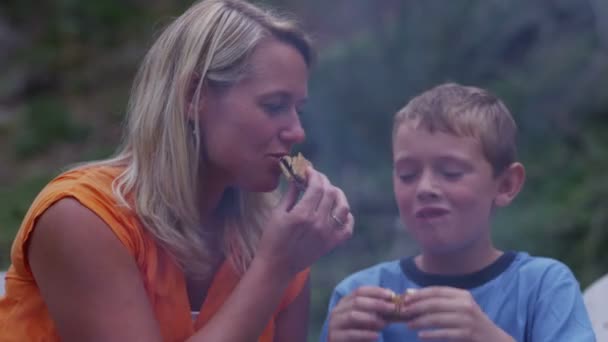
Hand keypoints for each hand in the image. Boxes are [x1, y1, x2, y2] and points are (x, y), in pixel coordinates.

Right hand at [256, 166, 353, 277]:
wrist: (277, 266)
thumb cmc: (272, 239)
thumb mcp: (277, 214)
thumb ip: (291, 194)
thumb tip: (298, 178)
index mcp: (302, 214)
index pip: (316, 186)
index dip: (314, 174)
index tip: (308, 170)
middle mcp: (318, 222)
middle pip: (330, 193)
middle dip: (324, 181)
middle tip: (316, 178)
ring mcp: (328, 234)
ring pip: (343, 207)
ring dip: (338, 195)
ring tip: (330, 190)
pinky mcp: (332, 244)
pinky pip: (348, 227)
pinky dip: (347, 217)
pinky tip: (339, 210)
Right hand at [328, 286, 396, 341]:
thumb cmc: (357, 332)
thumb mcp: (367, 319)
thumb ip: (378, 312)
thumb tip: (394, 302)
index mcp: (345, 302)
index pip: (360, 291)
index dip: (376, 291)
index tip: (391, 295)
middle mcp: (338, 310)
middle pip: (357, 301)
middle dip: (377, 304)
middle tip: (392, 308)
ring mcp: (334, 323)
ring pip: (352, 316)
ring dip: (371, 319)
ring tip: (384, 324)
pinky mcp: (334, 337)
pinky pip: (350, 334)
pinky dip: (364, 334)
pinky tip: (376, 336)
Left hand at [398, 287, 514, 340]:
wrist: (493, 340)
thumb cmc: (471, 323)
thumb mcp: (458, 307)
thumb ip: (438, 301)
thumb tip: (411, 293)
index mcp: (462, 295)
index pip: (436, 291)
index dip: (419, 294)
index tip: (405, 299)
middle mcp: (466, 305)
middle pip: (435, 303)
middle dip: (416, 307)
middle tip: (403, 312)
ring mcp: (467, 320)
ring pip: (437, 318)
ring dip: (420, 321)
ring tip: (409, 324)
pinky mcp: (468, 334)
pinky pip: (444, 333)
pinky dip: (431, 334)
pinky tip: (421, 336)